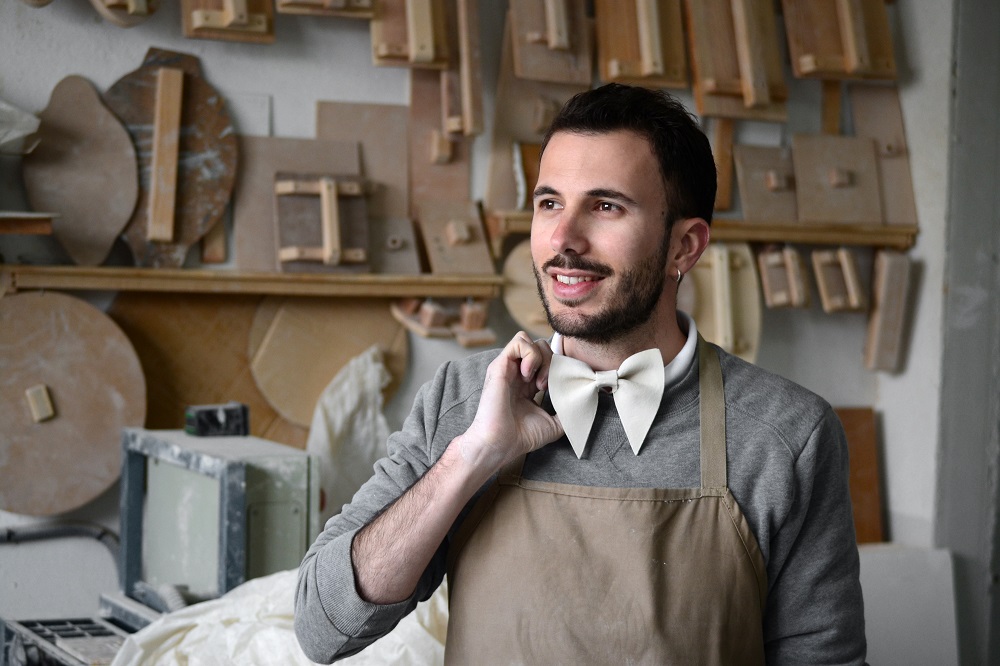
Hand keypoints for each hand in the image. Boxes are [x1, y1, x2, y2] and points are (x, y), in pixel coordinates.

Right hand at [456, 331, 563, 472]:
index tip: (561, 386)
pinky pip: (519, 342)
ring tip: (538, 382)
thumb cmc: (521, 437)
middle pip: (540, 347)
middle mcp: (518, 373)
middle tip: (547, 387)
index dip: (558, 366)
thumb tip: (583, 402)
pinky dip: (530, 355)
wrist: (500, 444)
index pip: (547, 359)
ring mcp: (508, 368)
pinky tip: (529, 376)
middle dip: (551, 362)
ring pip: (529, 340)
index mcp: (528, 383)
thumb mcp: (553, 424)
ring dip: (541, 358)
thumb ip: (567, 411)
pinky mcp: (499, 366)